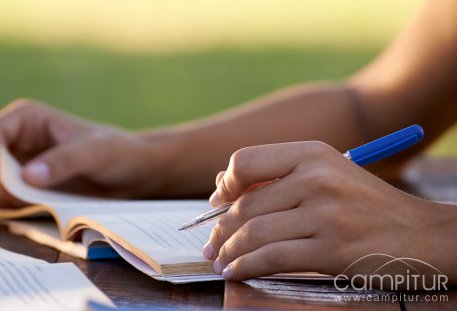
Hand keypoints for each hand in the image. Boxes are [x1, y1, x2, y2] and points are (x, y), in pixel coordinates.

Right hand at [0, 98, 162, 198]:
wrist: (133, 173)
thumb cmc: (118, 153)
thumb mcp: (95, 153)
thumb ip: (64, 162)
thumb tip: (29, 176)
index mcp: (26, 118)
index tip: (9, 186)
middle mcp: (14, 139)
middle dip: (1, 185)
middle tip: (21, 200)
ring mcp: (17, 164)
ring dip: (6, 199)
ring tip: (39, 203)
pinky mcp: (25, 186)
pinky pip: (6, 200)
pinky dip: (12, 208)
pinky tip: (33, 210)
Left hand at [203, 141, 456, 287]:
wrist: (423, 234)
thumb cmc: (367, 205)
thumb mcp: (328, 174)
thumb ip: (278, 177)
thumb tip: (221, 188)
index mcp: (312, 153)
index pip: (246, 161)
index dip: (225, 184)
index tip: (217, 203)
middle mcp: (317, 178)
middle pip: (246, 204)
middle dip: (220, 229)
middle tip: (211, 244)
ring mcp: (325, 214)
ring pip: (254, 233)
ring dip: (229, 251)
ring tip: (219, 260)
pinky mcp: (332, 249)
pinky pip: (272, 258)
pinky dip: (246, 266)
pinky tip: (236, 271)